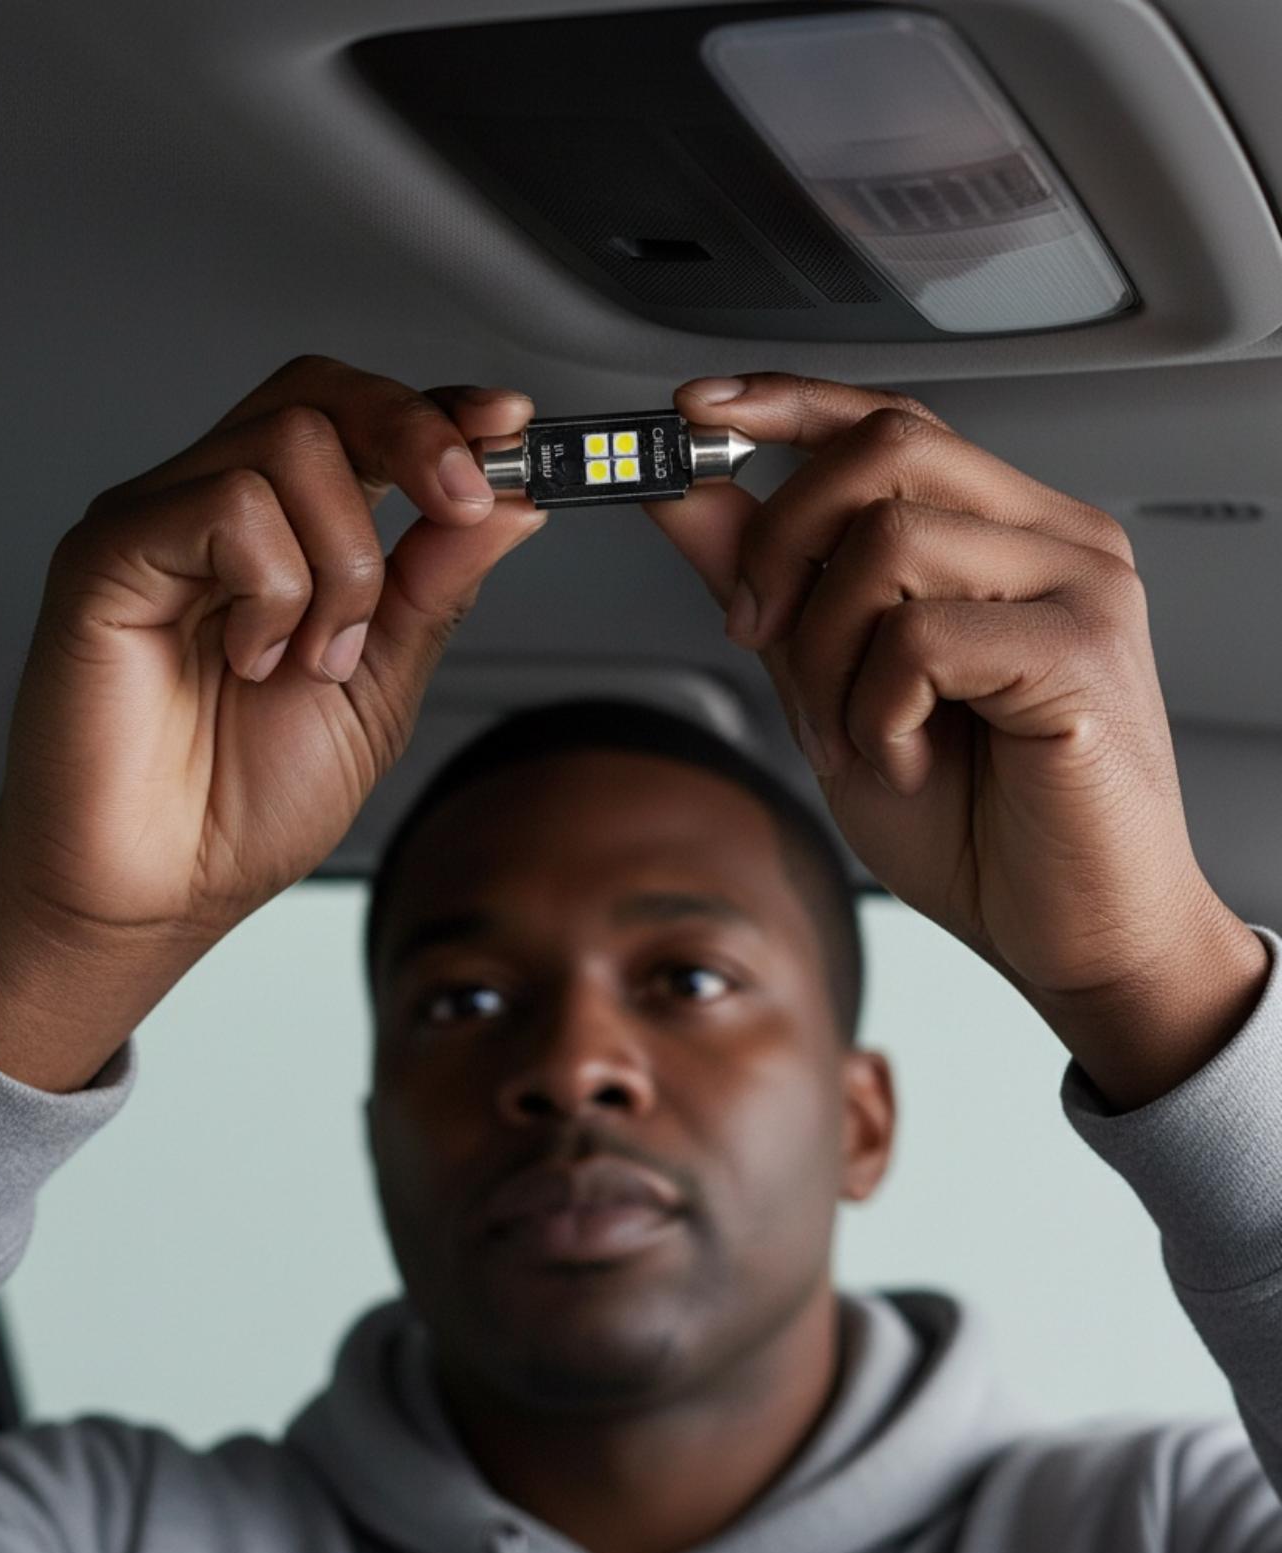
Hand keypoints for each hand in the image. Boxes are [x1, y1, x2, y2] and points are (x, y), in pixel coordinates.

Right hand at [0, 355, 545, 945]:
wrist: (158, 890)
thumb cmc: (243, 802)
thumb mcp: (381, 687)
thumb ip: (434, 589)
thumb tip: (510, 503)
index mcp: (286, 535)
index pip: (358, 419)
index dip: (439, 410)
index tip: (510, 425)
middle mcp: (217, 512)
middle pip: (320, 392)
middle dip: (415, 437)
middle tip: (458, 509)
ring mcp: (159, 525)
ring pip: (289, 442)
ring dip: (343, 562)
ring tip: (315, 658)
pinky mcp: (108, 554)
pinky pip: (226, 507)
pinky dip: (274, 588)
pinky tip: (253, 658)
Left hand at [648, 372, 1266, 1102]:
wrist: (1070, 933)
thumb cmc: (976, 822)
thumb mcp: (831, 691)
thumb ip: (770, 590)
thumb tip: (685, 500)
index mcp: (1000, 533)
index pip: (888, 420)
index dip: (784, 404)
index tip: (692, 412)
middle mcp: (1051, 538)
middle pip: (883, 450)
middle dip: (779, 540)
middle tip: (754, 631)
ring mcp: (1079, 585)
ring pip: (889, 540)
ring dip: (825, 654)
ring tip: (850, 735)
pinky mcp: (1083, 651)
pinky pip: (921, 636)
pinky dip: (875, 710)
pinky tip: (904, 759)